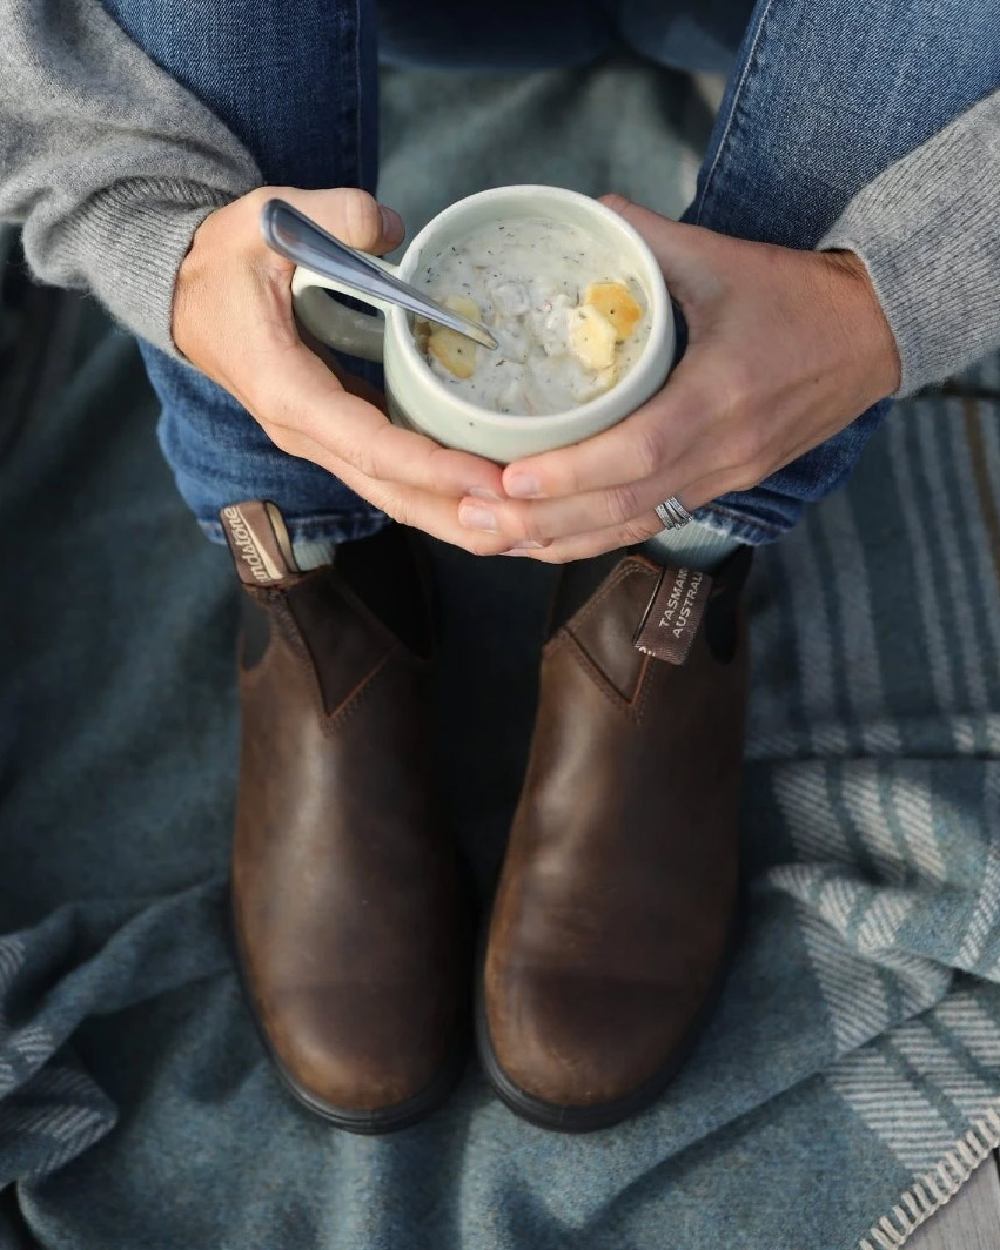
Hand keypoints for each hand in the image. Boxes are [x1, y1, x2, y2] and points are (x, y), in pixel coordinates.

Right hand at [173, 186, 506, 551]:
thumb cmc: (224, 262)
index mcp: (289, 393)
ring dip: (456, 516)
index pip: (371, 446)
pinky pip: (396, 475)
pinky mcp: (341, 433)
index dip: (432, 467)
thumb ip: (330, 216)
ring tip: (523, 531)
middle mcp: (308, 432)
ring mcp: (324, 439)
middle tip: (528, 528)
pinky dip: (441, 491)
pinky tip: (490, 495)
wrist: (187, 294)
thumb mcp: (264, 220)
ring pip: (395, 495)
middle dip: (458, 515)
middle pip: (392, 493)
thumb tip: (389, 228)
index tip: (489, 479)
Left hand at [455, 195, 900, 561]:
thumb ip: (649, 238)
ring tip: (491, 538)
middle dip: (545, 520)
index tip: (510, 477)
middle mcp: (723, 453)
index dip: (573, 473)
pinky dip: (594, 538)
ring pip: (633, 527)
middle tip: (475, 517)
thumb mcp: (725, 257)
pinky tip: (545, 542)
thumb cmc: (797, 297)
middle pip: (625, 507)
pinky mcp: (722, 490)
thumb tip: (584, 213)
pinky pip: (650, 525)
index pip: (639, 451)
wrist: (873, 338)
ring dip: (560, 541)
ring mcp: (725, 479)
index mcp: (722, 396)